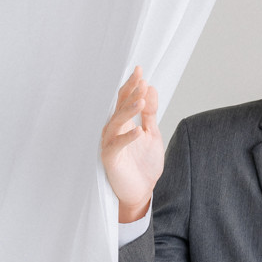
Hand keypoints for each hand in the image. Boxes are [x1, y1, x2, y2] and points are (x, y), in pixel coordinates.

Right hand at [101, 66, 163, 221]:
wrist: (141, 192)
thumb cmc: (144, 164)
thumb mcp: (152, 134)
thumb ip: (150, 114)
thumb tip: (151, 88)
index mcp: (124, 123)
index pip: (126, 99)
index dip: (132, 85)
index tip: (140, 70)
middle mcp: (114, 130)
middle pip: (120, 106)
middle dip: (130, 93)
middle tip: (140, 79)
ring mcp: (110, 143)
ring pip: (116, 122)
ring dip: (128, 111)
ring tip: (141, 101)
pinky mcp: (110, 158)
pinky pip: (117, 145)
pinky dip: (127, 137)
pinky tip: (138, 130)